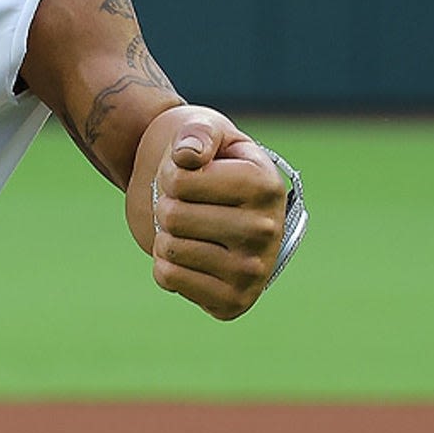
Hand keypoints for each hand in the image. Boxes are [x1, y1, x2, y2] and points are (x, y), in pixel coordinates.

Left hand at [147, 108, 287, 319]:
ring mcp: (253, 271)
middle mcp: (267, 230)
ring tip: (191, 229)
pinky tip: (190, 257)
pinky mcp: (233, 302)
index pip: (179, 180)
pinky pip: (169, 278)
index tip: (191, 174)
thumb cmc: (204, 162)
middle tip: (188, 205)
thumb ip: (196, 132)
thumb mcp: (202, 130)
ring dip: (167, 236)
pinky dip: (166, 265)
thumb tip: (187, 156)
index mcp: (265, 184)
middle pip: (173, 216)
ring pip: (170, 249)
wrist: (209, 209)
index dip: (171, 174)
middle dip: (167, 205)